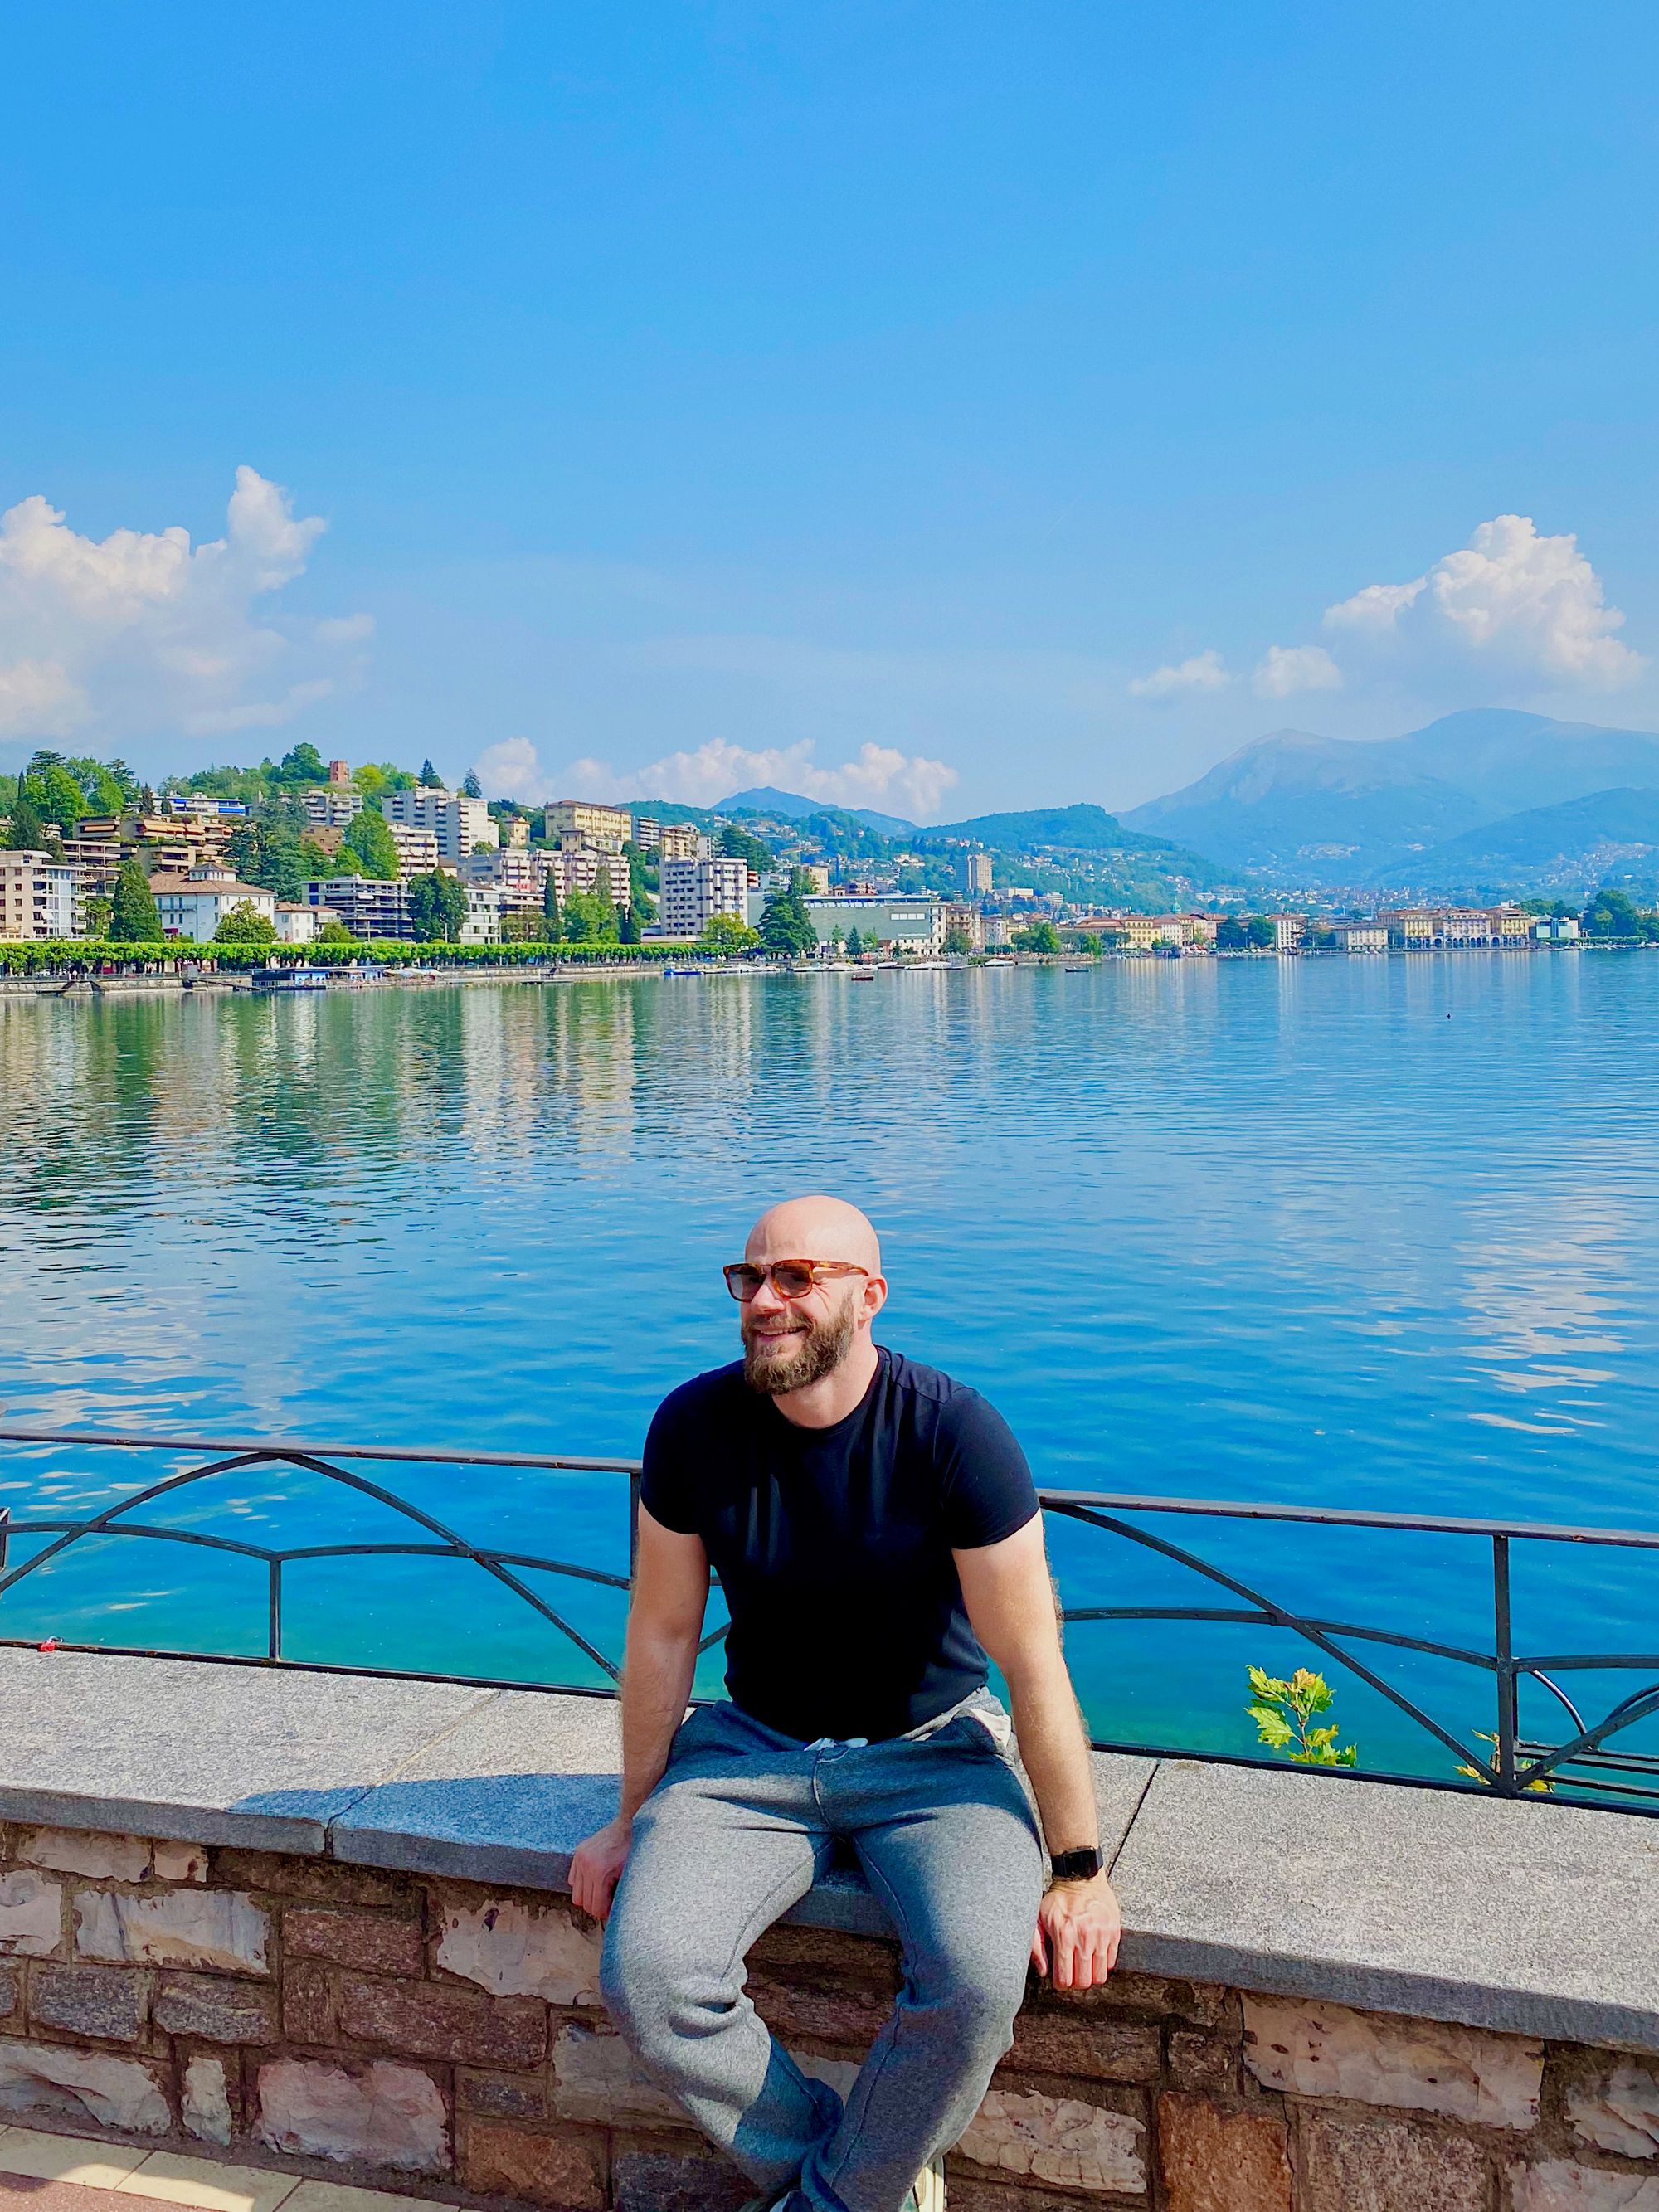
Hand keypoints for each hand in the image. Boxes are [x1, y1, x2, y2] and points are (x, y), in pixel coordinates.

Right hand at [568, 1816, 632, 1923]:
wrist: (624, 1827)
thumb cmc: (628, 1851)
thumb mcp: (626, 1874)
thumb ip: (615, 1894)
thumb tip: (609, 1911)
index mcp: (600, 1874)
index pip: (595, 1906)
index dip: (604, 1912)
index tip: (610, 1910)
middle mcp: (587, 1867)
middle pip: (584, 1902)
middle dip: (595, 1906)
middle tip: (605, 1903)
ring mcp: (580, 1859)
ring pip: (576, 1893)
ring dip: (586, 1896)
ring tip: (598, 1892)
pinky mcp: (577, 1854)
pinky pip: (573, 1879)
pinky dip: (581, 1884)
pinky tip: (592, 1880)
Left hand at [1031, 1872, 1120, 1988]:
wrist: (1081, 1876)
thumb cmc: (1058, 1898)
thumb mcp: (1038, 1918)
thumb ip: (1036, 1946)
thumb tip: (1043, 1971)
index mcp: (1064, 1936)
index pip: (1065, 1978)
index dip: (1061, 1984)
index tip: (1060, 1980)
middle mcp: (1085, 1938)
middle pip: (1084, 1981)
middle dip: (1076, 1983)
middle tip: (1072, 1975)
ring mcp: (1102, 1936)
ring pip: (1100, 1976)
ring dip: (1090, 1975)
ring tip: (1083, 1967)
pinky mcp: (1114, 1932)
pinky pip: (1111, 1962)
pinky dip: (1102, 1964)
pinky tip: (1093, 1955)